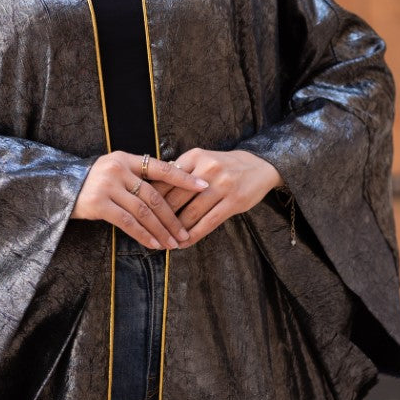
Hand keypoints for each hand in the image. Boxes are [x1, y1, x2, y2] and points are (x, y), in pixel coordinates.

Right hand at [71, 151, 208, 249]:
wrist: (58, 189)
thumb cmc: (91, 183)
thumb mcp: (113, 172)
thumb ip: (136, 177)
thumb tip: (168, 189)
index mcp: (125, 158)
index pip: (160, 167)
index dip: (183, 178)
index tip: (203, 186)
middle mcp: (117, 169)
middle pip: (154, 195)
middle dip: (172, 217)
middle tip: (185, 233)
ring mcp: (107, 185)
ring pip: (143, 211)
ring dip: (160, 230)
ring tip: (172, 243)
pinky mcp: (98, 203)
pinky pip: (127, 221)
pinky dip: (143, 234)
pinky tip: (153, 243)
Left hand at [155, 149, 281, 247]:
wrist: (258, 165)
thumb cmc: (223, 166)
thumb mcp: (201, 159)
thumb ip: (180, 172)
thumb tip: (151, 192)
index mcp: (194, 157)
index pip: (165, 180)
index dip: (151, 199)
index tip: (140, 213)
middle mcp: (207, 169)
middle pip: (175, 198)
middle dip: (160, 218)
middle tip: (148, 232)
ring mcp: (222, 186)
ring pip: (191, 213)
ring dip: (175, 231)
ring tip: (165, 241)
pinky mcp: (234, 201)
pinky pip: (208, 222)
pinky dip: (193, 235)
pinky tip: (184, 243)